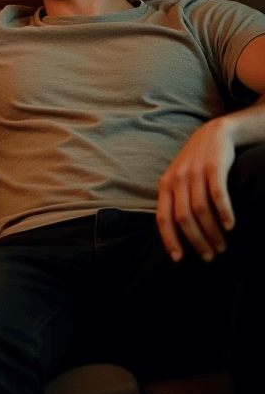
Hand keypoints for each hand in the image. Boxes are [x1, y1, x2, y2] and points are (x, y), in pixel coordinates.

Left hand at [157, 119, 235, 262]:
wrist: (212, 134)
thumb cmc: (195, 165)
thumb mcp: (179, 181)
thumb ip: (176, 202)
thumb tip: (177, 235)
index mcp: (165, 186)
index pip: (163, 218)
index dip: (169, 239)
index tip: (178, 259)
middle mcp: (177, 180)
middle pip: (183, 218)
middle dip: (196, 241)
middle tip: (209, 256)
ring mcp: (195, 173)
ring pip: (200, 210)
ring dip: (212, 232)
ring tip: (222, 247)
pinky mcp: (214, 167)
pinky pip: (218, 194)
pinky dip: (224, 212)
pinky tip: (230, 226)